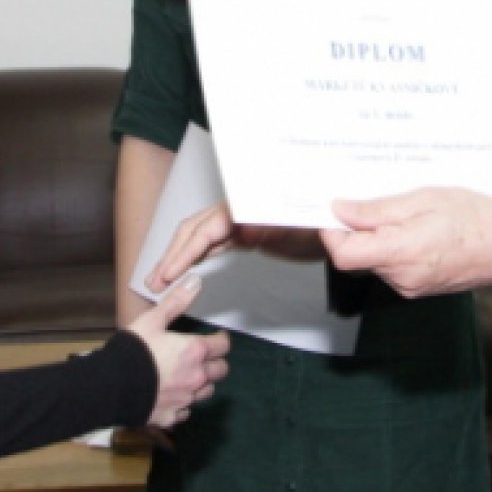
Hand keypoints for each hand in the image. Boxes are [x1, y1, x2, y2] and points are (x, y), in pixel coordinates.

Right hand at [124, 274, 230, 429]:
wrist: (111, 387)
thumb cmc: (133, 351)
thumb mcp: (152, 320)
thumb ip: (176, 302)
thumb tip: (195, 281)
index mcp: (194, 352)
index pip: (223, 346)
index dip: (220, 340)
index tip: (215, 338)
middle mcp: (196, 377)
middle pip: (221, 370)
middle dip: (215, 362)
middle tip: (202, 357)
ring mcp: (186, 400)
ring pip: (207, 392)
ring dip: (202, 383)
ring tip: (188, 376)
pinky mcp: (173, 416)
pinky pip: (186, 410)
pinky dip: (183, 403)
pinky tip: (172, 396)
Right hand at [148, 203, 323, 291]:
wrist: (340, 229)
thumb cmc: (326, 226)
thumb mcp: (305, 228)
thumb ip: (277, 225)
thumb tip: (243, 226)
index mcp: (249, 209)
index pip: (207, 228)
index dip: (184, 251)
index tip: (168, 273)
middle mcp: (240, 212)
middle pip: (195, 229)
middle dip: (171, 254)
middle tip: (152, 282)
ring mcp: (241, 222)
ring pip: (200, 236)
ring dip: (177, 256)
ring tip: (157, 280)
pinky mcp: (245, 234)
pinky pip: (212, 243)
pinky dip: (194, 255)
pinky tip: (182, 268)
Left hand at [323, 187, 491, 298]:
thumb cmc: (477, 218)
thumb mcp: (424, 199)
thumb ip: (378, 210)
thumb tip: (341, 211)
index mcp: (400, 253)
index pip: (344, 254)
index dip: (333, 232)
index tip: (337, 210)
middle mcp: (402, 277)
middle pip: (357, 257)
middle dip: (358, 231)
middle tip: (377, 202)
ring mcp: (411, 287)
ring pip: (375, 262)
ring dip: (379, 239)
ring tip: (407, 215)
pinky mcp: (419, 289)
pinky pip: (393, 268)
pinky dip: (395, 249)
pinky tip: (417, 231)